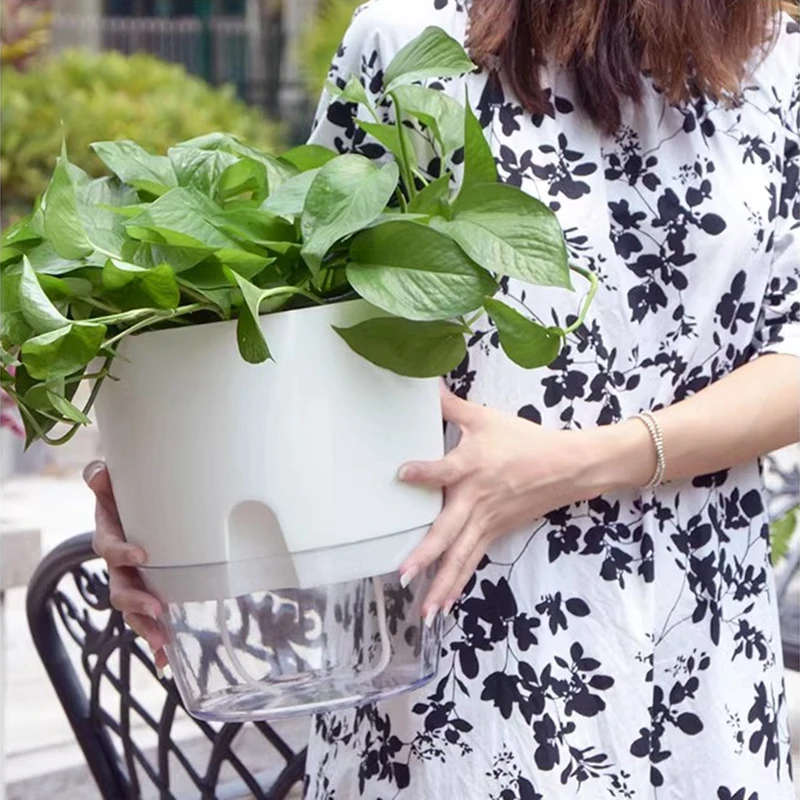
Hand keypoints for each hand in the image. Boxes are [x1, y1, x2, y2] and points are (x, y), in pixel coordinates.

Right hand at [84, 461, 168, 673]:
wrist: (133, 513)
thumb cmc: (126, 501)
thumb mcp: (113, 488)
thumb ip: (102, 479)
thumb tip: (98, 472)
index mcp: (110, 539)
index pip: (110, 548)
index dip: (122, 552)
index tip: (141, 553)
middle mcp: (119, 567)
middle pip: (121, 590)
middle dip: (137, 603)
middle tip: (157, 608)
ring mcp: (133, 583)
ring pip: (134, 611)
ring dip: (147, 628)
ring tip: (163, 643)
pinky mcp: (148, 593)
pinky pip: (149, 621)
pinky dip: (155, 642)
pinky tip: (165, 660)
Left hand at [398, 385, 646, 620]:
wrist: (568, 466)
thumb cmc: (524, 440)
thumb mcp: (485, 417)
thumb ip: (450, 406)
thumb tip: (425, 382)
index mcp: (472, 466)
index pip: (445, 469)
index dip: (424, 471)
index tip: (402, 473)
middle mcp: (476, 499)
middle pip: (449, 530)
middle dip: (427, 554)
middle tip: (404, 574)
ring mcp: (487, 521)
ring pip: (461, 557)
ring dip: (441, 584)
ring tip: (423, 612)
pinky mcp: (495, 533)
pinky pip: (472, 562)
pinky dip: (457, 584)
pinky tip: (442, 604)